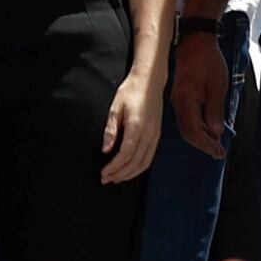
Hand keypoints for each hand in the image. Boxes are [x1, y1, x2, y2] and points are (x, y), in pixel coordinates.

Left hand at [97, 48, 163, 184]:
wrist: (150, 81)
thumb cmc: (130, 91)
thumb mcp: (115, 107)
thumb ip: (111, 130)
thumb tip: (106, 150)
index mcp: (137, 127)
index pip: (125, 155)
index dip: (114, 167)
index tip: (103, 173)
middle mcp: (149, 134)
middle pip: (135, 163)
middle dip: (120, 174)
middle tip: (106, 179)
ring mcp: (155, 136)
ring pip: (144, 163)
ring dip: (130, 174)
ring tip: (116, 178)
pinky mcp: (157, 135)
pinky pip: (149, 157)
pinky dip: (139, 167)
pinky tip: (129, 169)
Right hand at [167, 33, 231, 158]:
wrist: (195, 40)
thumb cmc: (207, 60)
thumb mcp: (217, 86)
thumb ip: (215, 110)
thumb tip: (215, 132)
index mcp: (186, 101)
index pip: (194, 131)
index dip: (207, 144)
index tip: (219, 153)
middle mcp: (178, 103)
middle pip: (187, 132)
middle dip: (203, 145)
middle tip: (218, 153)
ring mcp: (177, 99)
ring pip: (185, 126)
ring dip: (200, 138)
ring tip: (214, 145)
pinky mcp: (180, 96)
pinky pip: (186, 118)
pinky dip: (196, 128)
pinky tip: (207, 129)